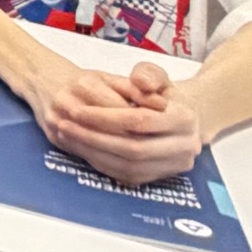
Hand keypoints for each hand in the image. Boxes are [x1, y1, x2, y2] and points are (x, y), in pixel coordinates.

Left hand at [33, 50, 207, 184]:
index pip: (141, 121)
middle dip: (95, 138)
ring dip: (94, 153)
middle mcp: (186, 147)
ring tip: (68, 136)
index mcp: (186, 119)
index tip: (76, 111)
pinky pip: (126, 175)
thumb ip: (148, 73)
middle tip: (65, 126)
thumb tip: (140, 82)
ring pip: (129, 166)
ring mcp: (174, 166)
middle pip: (134, 148)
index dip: (106, 117)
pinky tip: (81, 148)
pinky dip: (101, 163)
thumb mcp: (157, 76)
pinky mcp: (160, 177)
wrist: (179, 120)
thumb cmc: (161, 94)